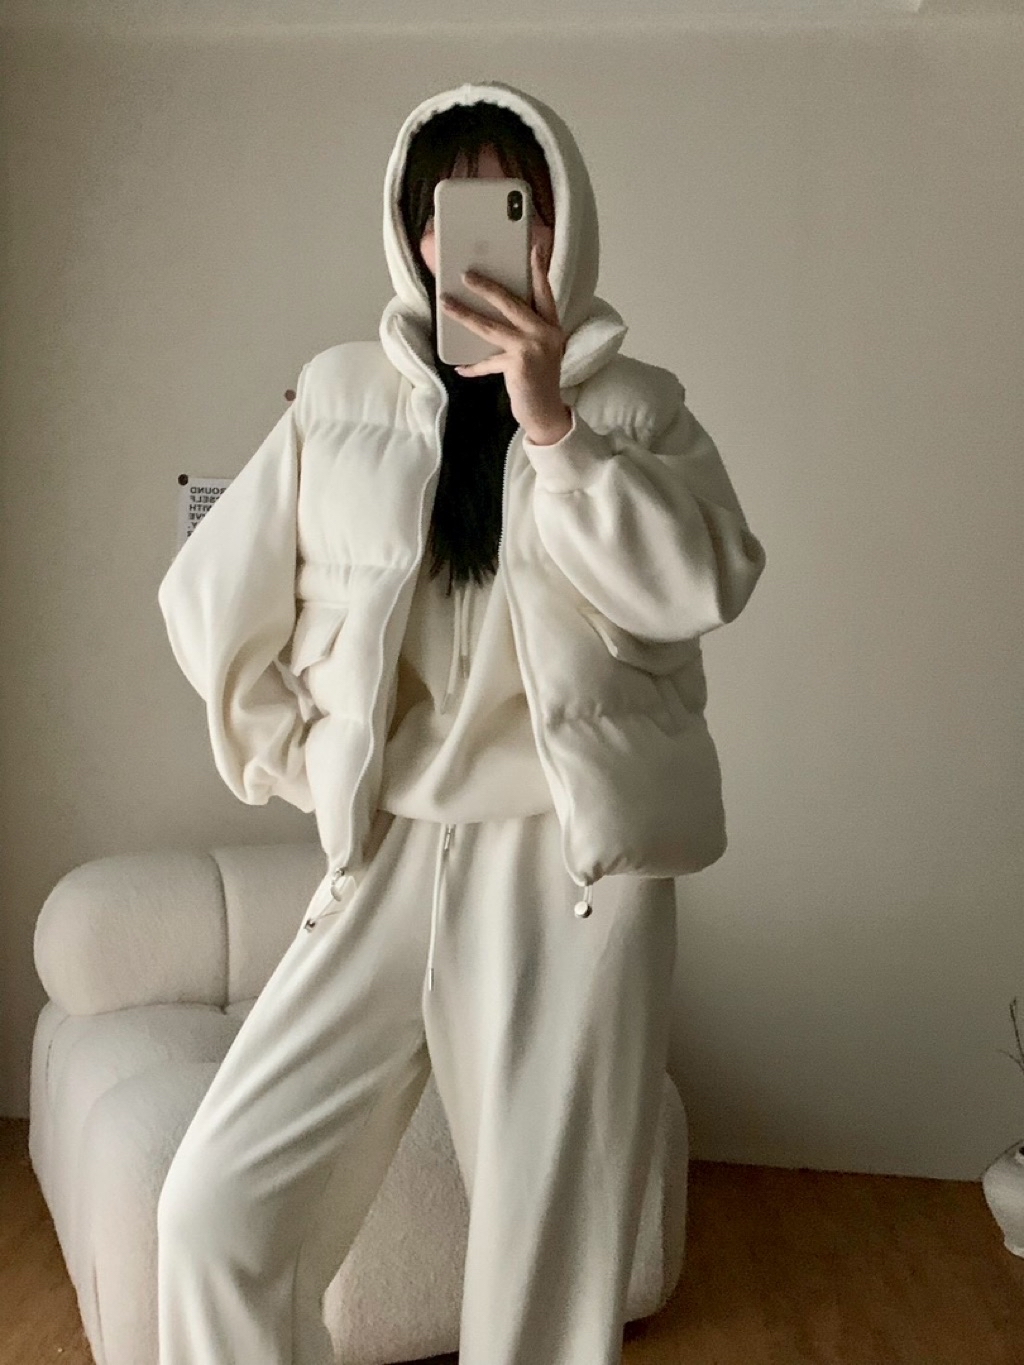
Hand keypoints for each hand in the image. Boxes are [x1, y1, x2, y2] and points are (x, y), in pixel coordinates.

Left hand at [440, 242, 572, 445]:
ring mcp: (532, 348)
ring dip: (464, 314)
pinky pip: (487, 362)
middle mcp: (545, 333)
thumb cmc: (539, 380)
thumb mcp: (539, 350)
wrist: (547, 413)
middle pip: (511, 302)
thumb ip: (524, 331)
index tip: (533, 248)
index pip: (544, 292)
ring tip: (445, 304)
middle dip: (486, 287)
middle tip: (466, 274)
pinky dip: (473, 367)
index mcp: (552, 326)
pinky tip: (460, 368)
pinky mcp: (518, 365)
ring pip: (490, 326)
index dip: (538, 270)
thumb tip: (490, 315)